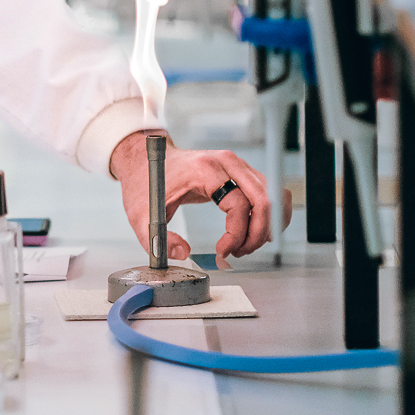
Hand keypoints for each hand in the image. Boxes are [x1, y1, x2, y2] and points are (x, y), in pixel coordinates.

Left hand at [108, 133, 283, 263]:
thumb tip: (183, 254)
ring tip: (244, 246)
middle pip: (264, 200)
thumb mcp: (142, 215)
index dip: (236, 235)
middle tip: (239, 253)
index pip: (238, 204)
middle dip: (258, 234)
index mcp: (204, 169)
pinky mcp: (241, 171)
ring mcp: (237, 165)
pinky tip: (252, 233)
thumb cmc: (146, 183)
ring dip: (266, 226)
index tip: (222, 252)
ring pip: (272, 196)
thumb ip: (159, 240)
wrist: (146, 160)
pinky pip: (268, 193)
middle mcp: (227, 162)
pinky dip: (267, 216)